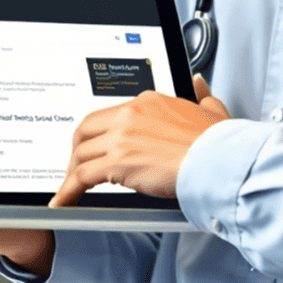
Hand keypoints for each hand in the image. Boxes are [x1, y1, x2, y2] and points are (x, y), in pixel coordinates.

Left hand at [49, 74, 230, 207]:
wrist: (217, 158)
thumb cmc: (216, 141)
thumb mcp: (210, 109)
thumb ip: (200, 94)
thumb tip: (198, 83)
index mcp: (148, 101)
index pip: (111, 115)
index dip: (100, 134)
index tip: (99, 147)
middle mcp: (130, 114)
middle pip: (87, 129)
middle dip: (77, 150)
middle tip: (76, 167)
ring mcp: (122, 136)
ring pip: (81, 153)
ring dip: (72, 172)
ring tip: (70, 189)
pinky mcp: (118, 162)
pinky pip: (82, 176)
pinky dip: (69, 190)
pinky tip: (65, 200)